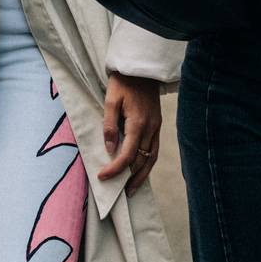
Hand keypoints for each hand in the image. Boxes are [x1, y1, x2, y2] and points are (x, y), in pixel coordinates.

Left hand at [98, 73, 161, 194]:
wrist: (142, 69)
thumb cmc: (123, 83)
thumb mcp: (111, 100)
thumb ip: (109, 125)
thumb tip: (110, 149)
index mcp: (137, 123)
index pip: (127, 154)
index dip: (115, 169)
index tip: (103, 177)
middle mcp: (150, 129)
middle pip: (141, 161)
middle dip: (129, 178)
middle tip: (118, 192)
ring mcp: (156, 128)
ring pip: (151, 159)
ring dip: (141, 176)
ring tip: (131, 190)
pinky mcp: (157, 126)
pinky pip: (154, 150)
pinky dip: (148, 164)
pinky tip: (140, 171)